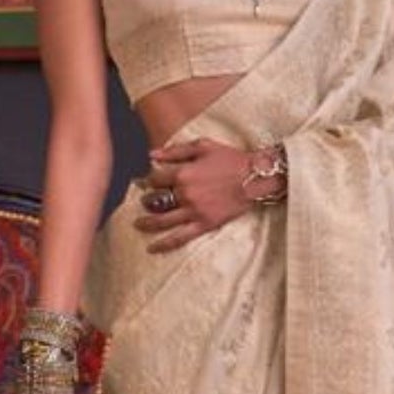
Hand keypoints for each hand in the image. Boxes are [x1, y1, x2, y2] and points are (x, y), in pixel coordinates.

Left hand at [133, 138, 251, 251]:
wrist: (255, 178)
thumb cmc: (231, 159)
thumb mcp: (202, 146)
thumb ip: (175, 150)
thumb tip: (151, 155)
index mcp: (183, 173)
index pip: (155, 179)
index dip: (148, 180)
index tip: (147, 182)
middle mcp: (185, 193)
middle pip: (155, 200)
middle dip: (146, 201)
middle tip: (143, 203)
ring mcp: (194, 211)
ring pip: (162, 221)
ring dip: (147, 223)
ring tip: (138, 224)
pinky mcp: (204, 224)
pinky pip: (180, 237)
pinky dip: (164, 244)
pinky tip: (152, 248)